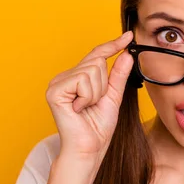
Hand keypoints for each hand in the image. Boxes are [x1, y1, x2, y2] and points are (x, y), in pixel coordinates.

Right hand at [45, 31, 133, 170]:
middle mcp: (65, 77)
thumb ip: (118, 75)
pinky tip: (79, 109)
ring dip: (96, 92)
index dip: (113, 44)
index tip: (129, 35)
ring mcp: (57, 83)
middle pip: (96, 61)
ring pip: (91, 70)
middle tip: (94, 103)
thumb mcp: (113, 96)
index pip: (97, 55)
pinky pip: (82, 80)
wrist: (89, 148)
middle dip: (103, 84)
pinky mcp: (54, 91)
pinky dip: (88, 96)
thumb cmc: (98, 127)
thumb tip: (126, 54)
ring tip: (86, 107)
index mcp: (77, 78)